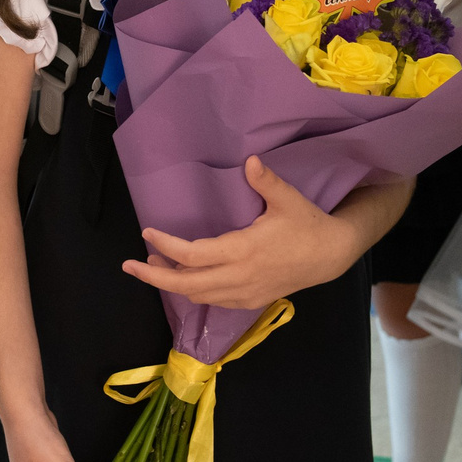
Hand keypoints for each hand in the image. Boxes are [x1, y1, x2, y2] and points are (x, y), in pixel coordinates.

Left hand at [121, 156, 361, 309]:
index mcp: (243, 251)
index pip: (193, 256)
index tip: (147, 234)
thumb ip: (265, 181)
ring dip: (172, 284)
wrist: (331, 256)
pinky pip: (213, 301)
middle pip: (186, 284)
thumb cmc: (307, 224)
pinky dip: (193, 292)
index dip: (166, 246)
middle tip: (130, 266)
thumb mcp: (288, 199)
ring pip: (197, 296)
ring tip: (154, 266)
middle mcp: (239, 277)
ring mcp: (244, 293)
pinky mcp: (250, 301)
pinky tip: (184, 279)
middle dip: (154, 277)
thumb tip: (249, 160)